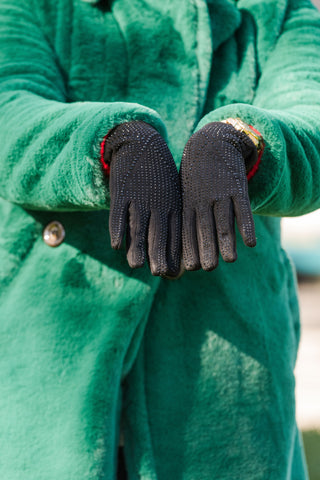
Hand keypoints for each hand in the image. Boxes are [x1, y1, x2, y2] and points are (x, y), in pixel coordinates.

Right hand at [104, 121, 181, 276]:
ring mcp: (139, 199)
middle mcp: (158, 205)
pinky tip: (116, 245)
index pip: (176, 237)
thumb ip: (172, 221)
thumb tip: (174, 251)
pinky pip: (118, 213)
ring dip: (138, 246)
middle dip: (160, 255)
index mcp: (173, 207)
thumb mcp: (172, 196)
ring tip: (137, 265)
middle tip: (160, 273)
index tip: (173, 274)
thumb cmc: (159, 178)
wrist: (142, 144)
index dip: (174, 256)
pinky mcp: (121, 192)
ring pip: (139, 226)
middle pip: (159, 234)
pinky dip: (117, 229)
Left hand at [180, 122, 256, 270]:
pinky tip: (250, 243)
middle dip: (206, 249)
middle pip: (205, 228)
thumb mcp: (182, 190)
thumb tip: (174, 239)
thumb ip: (182, 213)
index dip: (189, 247)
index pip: (187, 229)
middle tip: (207, 269)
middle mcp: (203, 199)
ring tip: (229, 260)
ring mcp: (221, 194)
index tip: (190, 267)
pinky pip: (243, 209)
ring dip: (227, 241)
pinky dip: (247, 225)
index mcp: (188, 202)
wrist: (211, 141)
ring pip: (224, 220)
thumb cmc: (194, 173)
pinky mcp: (238, 187)